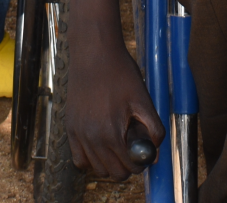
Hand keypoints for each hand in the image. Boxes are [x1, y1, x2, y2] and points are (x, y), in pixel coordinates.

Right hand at [67, 37, 163, 178]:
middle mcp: (92, 138)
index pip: (129, 168)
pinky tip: (101, 144)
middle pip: (113, 173)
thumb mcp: (143, 99)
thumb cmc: (121, 73)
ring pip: (96, 168)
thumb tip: (156, 151)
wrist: (95, 53)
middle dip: (127, 165)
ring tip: (118, 144)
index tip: (144, 152)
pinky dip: (90, 158)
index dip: (141, 163)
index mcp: (112, 133)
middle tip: (133, 148)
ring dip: (109, 163)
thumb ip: (153, 127)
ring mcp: (79, 134)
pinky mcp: (70, 127)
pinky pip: (78, 158)